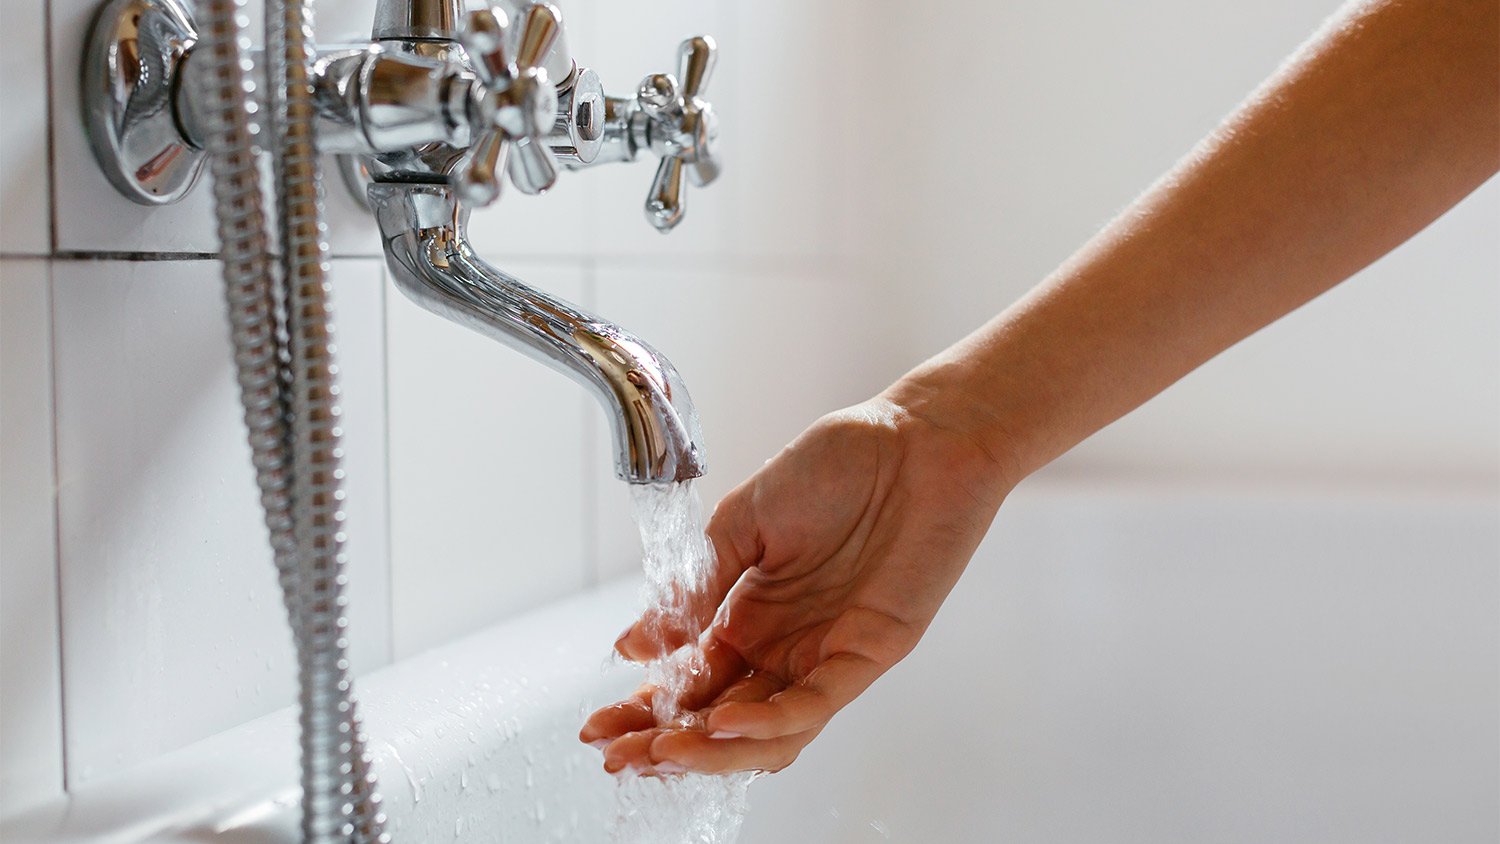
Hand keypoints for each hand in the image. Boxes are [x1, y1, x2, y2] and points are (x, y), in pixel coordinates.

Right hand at [580, 393, 1014, 774]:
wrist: (916, 439)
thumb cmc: (838, 464)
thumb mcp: (744, 520)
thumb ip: (695, 586)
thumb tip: (636, 645)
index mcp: (748, 613)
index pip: (689, 680)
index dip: (643, 707)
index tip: (597, 727)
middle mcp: (783, 644)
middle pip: (717, 717)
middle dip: (663, 743)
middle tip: (615, 756)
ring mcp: (824, 653)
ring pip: (766, 731)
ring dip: (713, 751)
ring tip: (662, 750)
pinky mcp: (868, 653)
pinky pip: (814, 704)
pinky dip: (769, 721)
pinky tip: (723, 721)